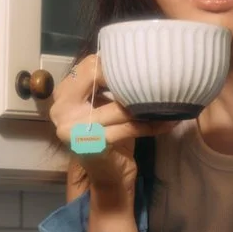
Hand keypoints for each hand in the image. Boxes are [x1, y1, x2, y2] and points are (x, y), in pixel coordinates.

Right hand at [50, 53, 177, 191]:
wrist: (107, 176)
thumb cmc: (107, 136)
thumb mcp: (100, 106)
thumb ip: (105, 83)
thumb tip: (133, 54)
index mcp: (62, 96)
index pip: (89, 66)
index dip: (115, 64)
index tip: (141, 66)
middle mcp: (61, 111)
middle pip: (100, 79)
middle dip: (131, 80)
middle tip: (159, 78)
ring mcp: (74, 129)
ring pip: (120, 106)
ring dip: (148, 104)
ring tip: (171, 99)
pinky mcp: (94, 144)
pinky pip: (129, 128)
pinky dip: (152, 125)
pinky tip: (169, 121)